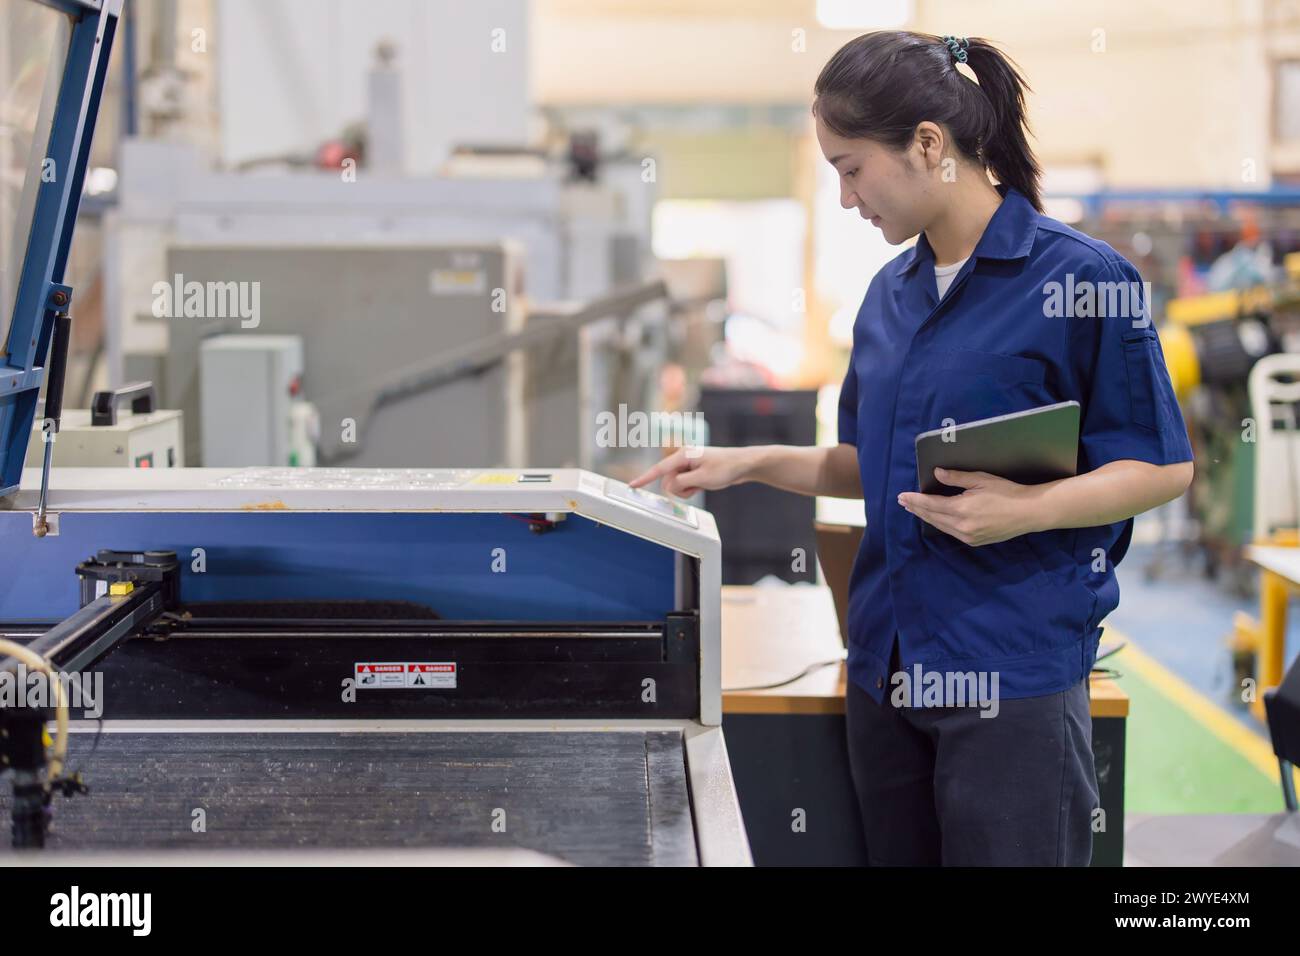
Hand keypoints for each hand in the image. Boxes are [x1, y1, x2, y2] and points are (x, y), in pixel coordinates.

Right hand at [627, 446, 750, 497]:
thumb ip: (682, 483)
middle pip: (668, 481)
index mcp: (683, 456)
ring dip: (686, 490)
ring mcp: (688, 465)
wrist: (743, 464)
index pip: (659, 470)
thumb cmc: (725, 468)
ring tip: (702, 485)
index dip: (644, 479)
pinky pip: (684, 484)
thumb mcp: (703, 479)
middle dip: (680, 489)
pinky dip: (692, 488)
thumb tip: (669, 486)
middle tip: (698, 486)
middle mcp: (683, 458)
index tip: (632, 486)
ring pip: (676, 485)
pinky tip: (704, 484)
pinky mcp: (693, 471)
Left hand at [896, 468, 1042, 545]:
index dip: (915, 500)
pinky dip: (939, 524)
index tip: (902, 496)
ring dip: (925, 517)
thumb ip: (956, 478)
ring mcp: (968, 536)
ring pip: (939, 526)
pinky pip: (950, 532)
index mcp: (962, 509)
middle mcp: (961, 526)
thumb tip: (936, 474)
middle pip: (931, 517)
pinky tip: (934, 518)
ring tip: (914, 508)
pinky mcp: (974, 541)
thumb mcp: (981, 479)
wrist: (1029, 512)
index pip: (930, 505)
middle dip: (916, 508)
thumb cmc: (1006, 492)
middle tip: (903, 501)